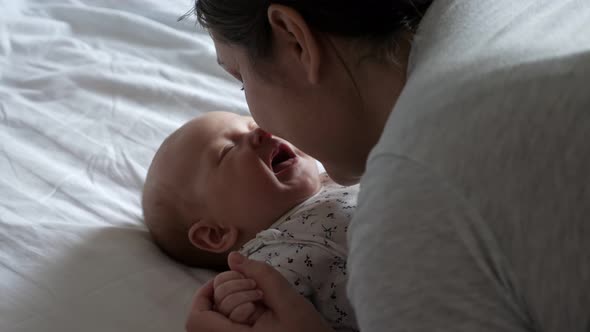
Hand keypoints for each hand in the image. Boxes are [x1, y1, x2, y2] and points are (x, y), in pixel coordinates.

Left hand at [186, 252, 334, 331]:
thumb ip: (263, 276)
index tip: (226, 278)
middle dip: (225, 294)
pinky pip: (224, 328)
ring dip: (231, 303)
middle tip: (254, 292)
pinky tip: (256, 310)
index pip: (196, 320)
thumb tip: (233, 257)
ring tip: (258, 302)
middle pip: (203, 318)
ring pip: (213, 323)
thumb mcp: (289, 302)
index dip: (203, 295)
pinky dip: (235, 313)